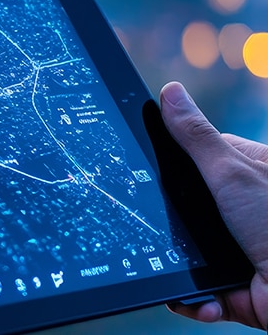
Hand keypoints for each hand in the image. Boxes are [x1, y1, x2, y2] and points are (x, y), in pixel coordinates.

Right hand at [160, 81, 267, 329]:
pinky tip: (201, 299)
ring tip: (174, 271)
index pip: (195, 158)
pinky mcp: (235, 288)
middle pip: (183, 206)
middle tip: (154, 227)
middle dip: (168, 224)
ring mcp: (238, 249)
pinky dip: (195, 298)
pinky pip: (199, 290)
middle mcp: (243, 210)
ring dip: (180, 268)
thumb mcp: (232, 173)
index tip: (143, 172)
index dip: (169, 165)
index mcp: (248, 174)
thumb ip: (195, 136)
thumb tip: (170, 92)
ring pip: (186, 252)